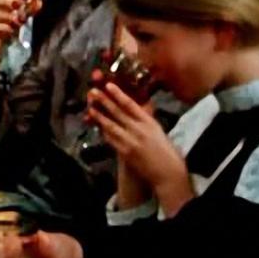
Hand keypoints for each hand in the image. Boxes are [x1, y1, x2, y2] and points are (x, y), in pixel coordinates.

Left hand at [88, 83, 191, 215]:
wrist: (168, 172)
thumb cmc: (167, 151)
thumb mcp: (159, 130)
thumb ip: (147, 119)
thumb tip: (141, 105)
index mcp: (149, 122)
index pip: (131, 104)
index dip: (118, 94)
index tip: (109, 85)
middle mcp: (139, 129)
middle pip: (118, 112)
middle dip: (104, 101)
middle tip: (93, 91)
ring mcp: (131, 141)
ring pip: (111, 125)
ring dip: (99, 116)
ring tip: (90, 107)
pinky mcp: (125, 152)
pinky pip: (110, 139)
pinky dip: (103, 132)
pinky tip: (96, 126)